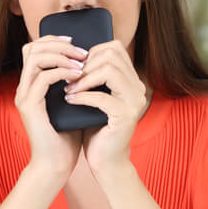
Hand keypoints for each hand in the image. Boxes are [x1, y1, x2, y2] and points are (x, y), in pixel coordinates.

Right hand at [15, 35, 86, 179]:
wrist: (56, 165)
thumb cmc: (67, 137)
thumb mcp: (72, 104)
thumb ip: (74, 84)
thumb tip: (93, 64)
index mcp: (31, 86)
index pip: (34, 49)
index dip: (54, 41)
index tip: (76, 45)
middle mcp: (24, 88)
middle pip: (31, 48)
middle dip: (58, 44)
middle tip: (81, 51)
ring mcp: (24, 96)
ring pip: (35, 58)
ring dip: (61, 56)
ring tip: (81, 62)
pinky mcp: (30, 106)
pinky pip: (43, 77)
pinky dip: (62, 72)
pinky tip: (78, 76)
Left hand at [62, 40, 147, 178]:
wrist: (105, 161)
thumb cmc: (96, 128)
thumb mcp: (95, 96)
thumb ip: (93, 76)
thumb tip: (73, 54)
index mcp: (132, 80)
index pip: (115, 48)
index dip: (92, 51)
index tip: (75, 67)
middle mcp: (138, 88)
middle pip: (112, 55)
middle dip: (86, 64)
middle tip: (69, 78)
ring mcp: (134, 102)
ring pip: (109, 71)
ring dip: (84, 79)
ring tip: (69, 89)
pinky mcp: (125, 116)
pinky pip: (101, 97)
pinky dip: (82, 97)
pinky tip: (70, 101)